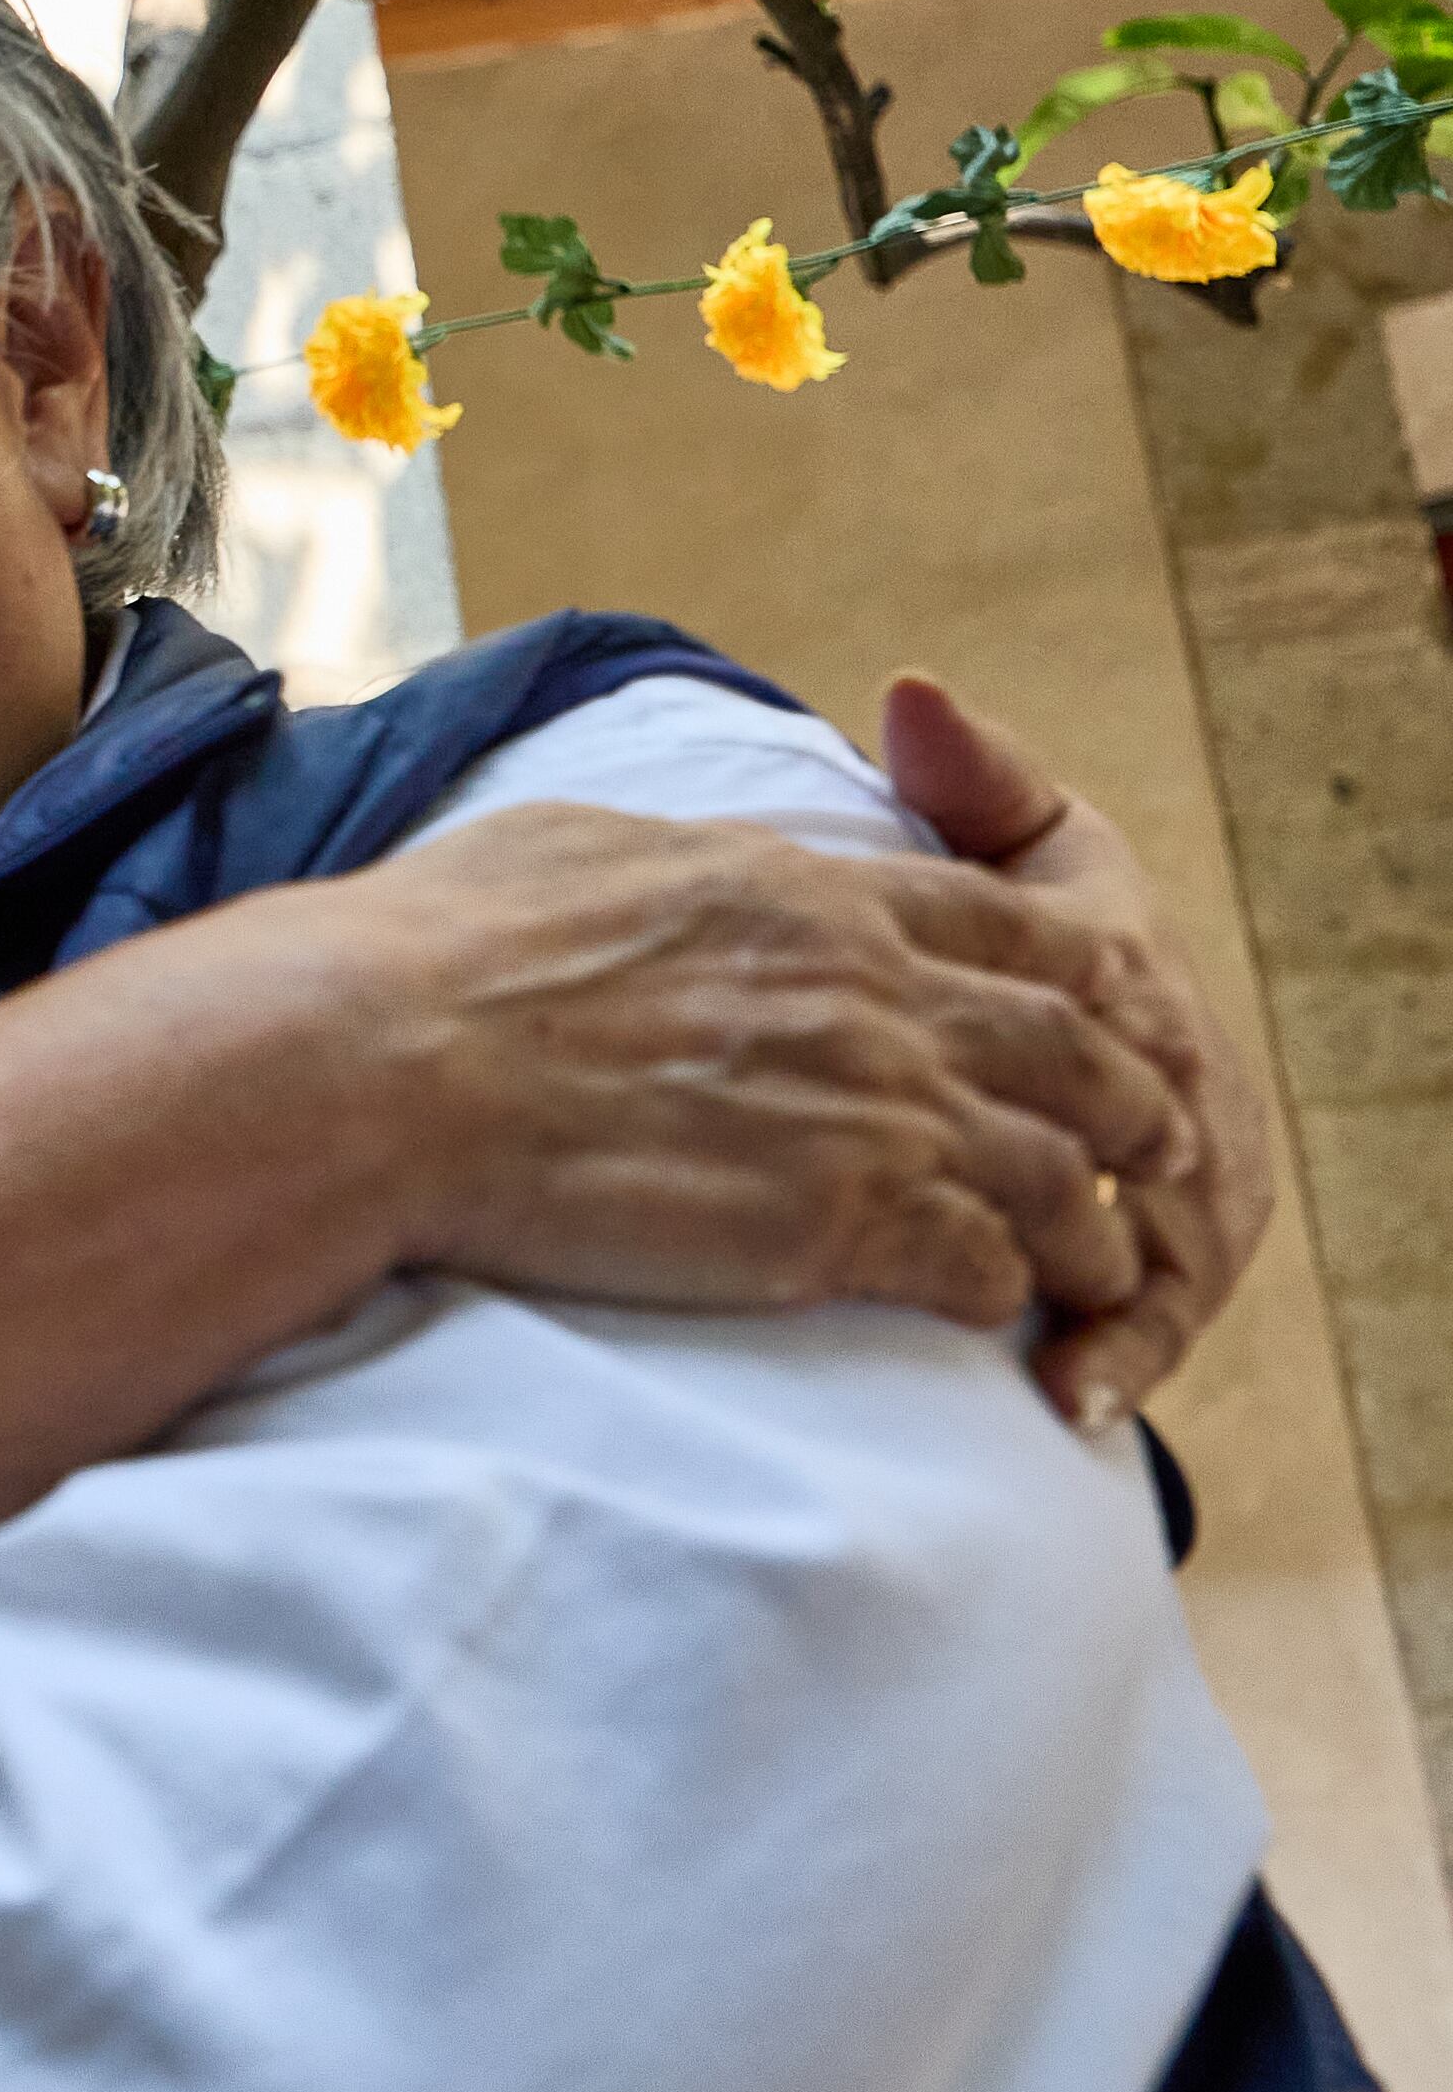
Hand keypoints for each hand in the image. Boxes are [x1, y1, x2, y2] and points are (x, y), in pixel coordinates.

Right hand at [303, 752, 1230, 1410]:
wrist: (382, 1066)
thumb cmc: (433, 954)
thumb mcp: (573, 848)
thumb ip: (675, 859)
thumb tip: (680, 865)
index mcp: (808, 896)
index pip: (1004, 924)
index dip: (1071, 975)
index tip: (1096, 1009)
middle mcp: (869, 996)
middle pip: (1071, 1048)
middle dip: (1123, 1101)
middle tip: (1141, 1146)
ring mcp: (866, 1112)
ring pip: (1057, 1174)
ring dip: (1087, 1223)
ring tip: (1095, 1269)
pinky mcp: (835, 1229)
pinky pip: (983, 1271)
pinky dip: (1007, 1296)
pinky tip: (995, 1319)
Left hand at [875, 673, 1273, 1423]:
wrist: (1073, 1030)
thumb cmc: (1030, 936)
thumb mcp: (1012, 855)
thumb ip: (971, 782)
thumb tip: (910, 690)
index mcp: (1133, 977)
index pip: (1110, 1002)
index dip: (1082, 1031)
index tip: (1048, 1058)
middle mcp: (1177, 1085)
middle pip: (1148, 1139)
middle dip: (1095, 1188)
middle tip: (1026, 1240)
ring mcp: (1181, 1186)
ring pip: (1157, 1246)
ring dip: (1111, 1302)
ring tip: (1054, 1363)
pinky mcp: (1164, 1264)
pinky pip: (1145, 1322)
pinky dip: (1113, 1360)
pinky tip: (1062, 1402)